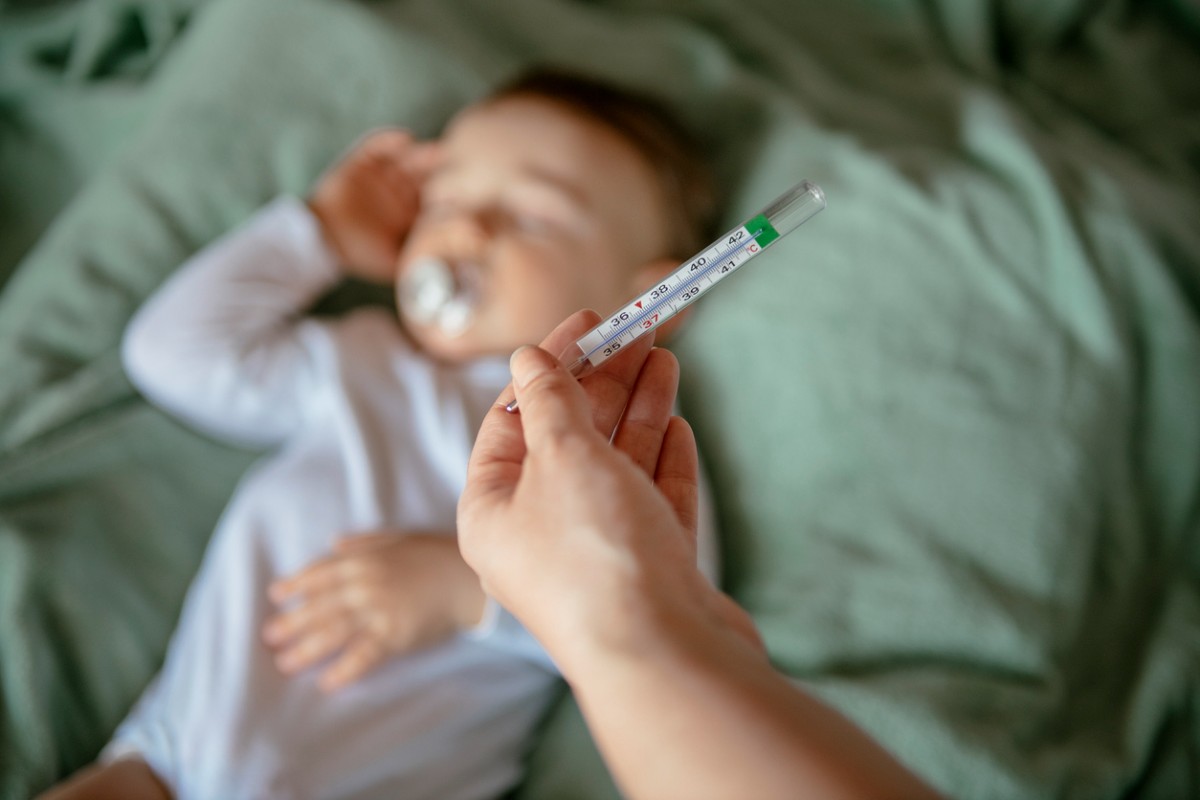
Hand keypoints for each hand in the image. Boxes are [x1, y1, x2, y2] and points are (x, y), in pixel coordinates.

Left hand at [263, 532, 484, 690]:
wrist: (468, 578)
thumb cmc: (435, 555)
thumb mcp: (398, 538)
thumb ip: (364, 542)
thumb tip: (333, 544)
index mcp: (363, 559)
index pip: (320, 573)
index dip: (296, 584)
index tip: (275, 595)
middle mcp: (365, 584)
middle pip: (319, 606)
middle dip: (292, 622)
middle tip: (270, 637)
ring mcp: (379, 610)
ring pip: (334, 632)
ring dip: (307, 649)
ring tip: (286, 664)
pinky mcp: (395, 635)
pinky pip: (363, 655)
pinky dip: (344, 670)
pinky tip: (327, 683)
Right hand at [307, 129, 441, 281]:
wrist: (320, 241)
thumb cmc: (359, 254)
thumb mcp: (394, 263)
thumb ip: (416, 262)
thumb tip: (449, 272)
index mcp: (412, 211)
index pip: (437, 196)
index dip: (451, 192)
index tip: (465, 192)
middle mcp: (400, 189)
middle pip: (426, 172)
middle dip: (440, 168)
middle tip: (456, 166)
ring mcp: (382, 174)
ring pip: (407, 158)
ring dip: (421, 153)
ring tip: (434, 152)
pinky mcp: (361, 161)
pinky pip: (376, 146)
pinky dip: (389, 140)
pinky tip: (404, 139)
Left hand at [458, 311, 760, 677]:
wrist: (663, 657)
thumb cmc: (596, 555)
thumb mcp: (561, 456)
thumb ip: (548, 401)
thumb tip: (526, 358)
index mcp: (492, 511)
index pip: (512, 419)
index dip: (550, 363)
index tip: (589, 320)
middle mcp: (539, 534)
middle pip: (568, 438)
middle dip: (605, 379)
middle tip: (640, 326)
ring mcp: (598, 555)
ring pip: (616, 466)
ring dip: (639, 409)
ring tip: (665, 355)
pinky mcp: (648, 571)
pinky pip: (650, 503)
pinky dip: (662, 461)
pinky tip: (677, 425)